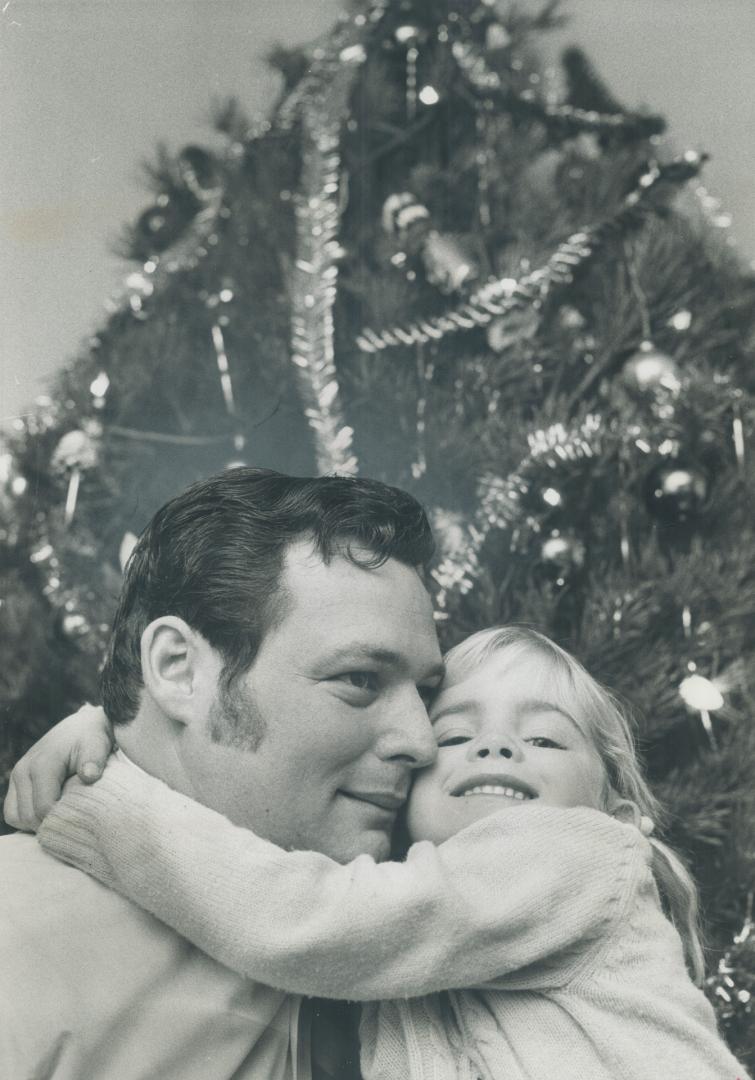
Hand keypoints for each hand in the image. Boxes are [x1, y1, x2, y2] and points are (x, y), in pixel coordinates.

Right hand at [3, 703, 113, 831]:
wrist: (80, 726)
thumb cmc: (91, 738)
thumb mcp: (97, 745)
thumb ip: (93, 761)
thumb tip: (89, 776)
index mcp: (42, 765)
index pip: (44, 808)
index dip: (61, 821)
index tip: (80, 822)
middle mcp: (23, 770)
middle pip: (29, 817)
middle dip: (49, 825)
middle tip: (72, 824)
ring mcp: (16, 776)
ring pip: (16, 817)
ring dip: (35, 824)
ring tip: (59, 819)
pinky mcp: (15, 782)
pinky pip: (12, 812)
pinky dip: (27, 819)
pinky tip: (48, 814)